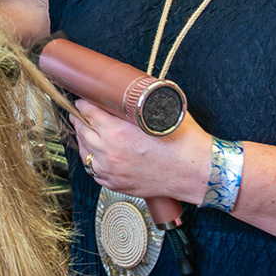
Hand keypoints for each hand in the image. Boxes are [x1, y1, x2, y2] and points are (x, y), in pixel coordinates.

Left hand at [68, 98, 212, 204]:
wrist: (196, 173)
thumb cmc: (184, 143)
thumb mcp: (162, 113)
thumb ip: (143, 102)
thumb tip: (135, 90)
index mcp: (118, 132)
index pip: (89, 113)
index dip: (83, 104)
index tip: (83, 101)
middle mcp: (110, 152)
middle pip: (82, 132)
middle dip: (79, 120)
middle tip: (79, 114)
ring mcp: (112, 171)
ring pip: (85, 153)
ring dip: (84, 140)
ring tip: (85, 132)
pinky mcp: (117, 184)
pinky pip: (95, 172)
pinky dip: (93, 161)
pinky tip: (96, 154)